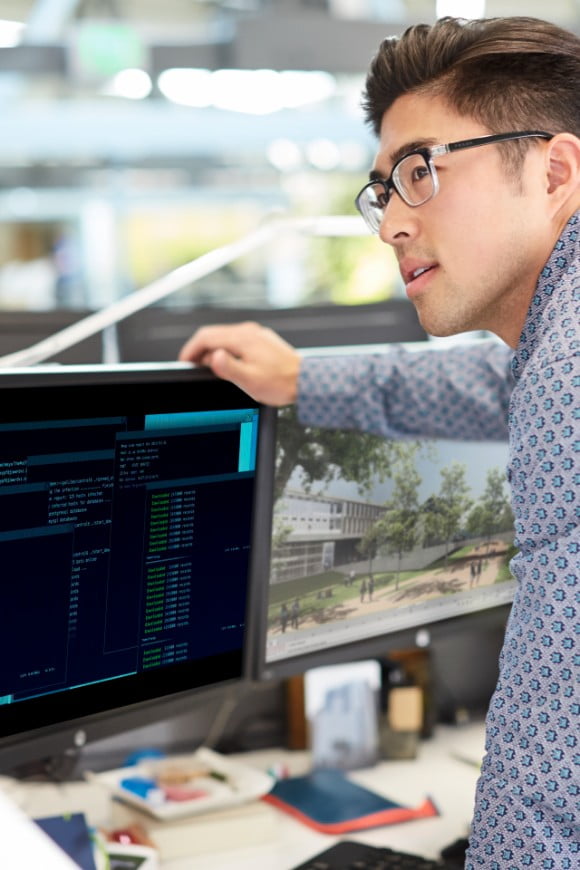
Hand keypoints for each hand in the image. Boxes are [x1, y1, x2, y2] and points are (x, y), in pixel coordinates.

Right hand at [178, 321, 300, 405]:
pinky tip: (229, 365)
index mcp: (243, 338)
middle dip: (199, 350)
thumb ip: (228, 368)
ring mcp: (256, 334)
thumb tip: (213, 356)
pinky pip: (236, 340)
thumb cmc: (281, 382)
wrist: (306, 380)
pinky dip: (226, 350)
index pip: (206, 337)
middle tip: (193, 367)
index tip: (184, 362)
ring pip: (224, 337)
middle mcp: (248, 331)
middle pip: (213, 334)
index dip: (191, 350)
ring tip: (211, 370)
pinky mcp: (261, 341)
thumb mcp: (250, 380)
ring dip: (213, 351)